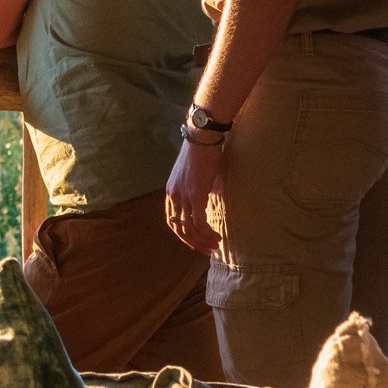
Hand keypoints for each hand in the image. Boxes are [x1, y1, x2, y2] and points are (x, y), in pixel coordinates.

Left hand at [164, 137, 224, 256]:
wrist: (203, 138)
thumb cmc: (202, 153)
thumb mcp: (195, 176)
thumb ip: (197, 190)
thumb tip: (208, 201)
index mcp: (171, 191)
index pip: (172, 220)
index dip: (183, 234)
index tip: (196, 241)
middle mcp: (173, 195)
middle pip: (178, 227)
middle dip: (192, 242)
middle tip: (207, 250)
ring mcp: (183, 196)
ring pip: (188, 227)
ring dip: (202, 240)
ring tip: (215, 245)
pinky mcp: (195, 195)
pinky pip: (198, 222)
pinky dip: (206, 233)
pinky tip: (216, 236)